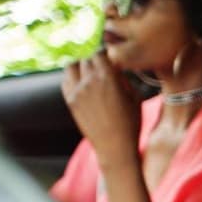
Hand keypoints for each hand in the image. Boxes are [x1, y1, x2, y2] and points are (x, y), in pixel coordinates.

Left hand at [61, 51, 141, 167]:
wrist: (115, 147)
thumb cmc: (130, 123)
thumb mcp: (135, 97)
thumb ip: (123, 78)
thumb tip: (115, 68)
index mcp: (108, 78)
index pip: (100, 53)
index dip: (106, 54)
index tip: (110, 58)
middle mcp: (89, 82)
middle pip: (87, 59)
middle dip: (95, 61)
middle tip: (102, 67)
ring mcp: (77, 92)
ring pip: (72, 66)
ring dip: (80, 66)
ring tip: (89, 72)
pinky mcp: (70, 102)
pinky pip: (66, 81)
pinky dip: (72, 77)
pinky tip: (81, 83)